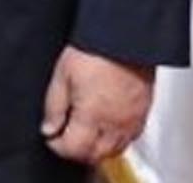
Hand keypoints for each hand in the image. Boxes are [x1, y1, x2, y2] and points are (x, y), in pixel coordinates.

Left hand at [40, 44, 153, 164]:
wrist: (124, 38)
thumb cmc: (95, 51)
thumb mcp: (61, 76)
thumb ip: (53, 107)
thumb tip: (49, 128)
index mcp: (92, 116)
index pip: (74, 149)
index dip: (57, 146)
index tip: (51, 137)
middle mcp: (115, 123)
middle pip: (95, 155)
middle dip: (77, 150)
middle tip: (65, 136)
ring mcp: (132, 120)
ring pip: (114, 150)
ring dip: (97, 148)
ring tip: (84, 132)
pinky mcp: (143, 113)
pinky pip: (130, 138)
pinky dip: (116, 139)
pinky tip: (106, 125)